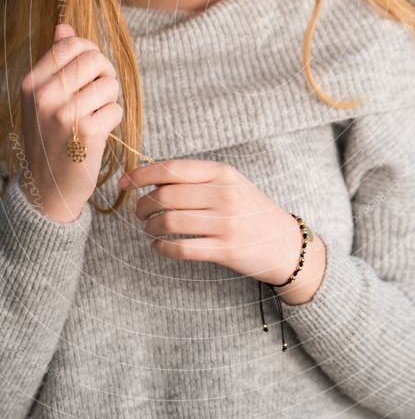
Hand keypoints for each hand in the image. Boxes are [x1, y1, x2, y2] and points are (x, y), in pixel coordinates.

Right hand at [19, 23, 123, 222]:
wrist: (49, 186)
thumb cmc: (52, 136)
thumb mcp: (44, 97)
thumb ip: (55, 60)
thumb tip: (65, 27)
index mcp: (32, 83)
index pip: (72, 44)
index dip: (90, 54)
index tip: (90, 73)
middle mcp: (44, 96)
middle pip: (95, 59)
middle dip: (105, 74)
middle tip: (99, 94)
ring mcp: (63, 114)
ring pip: (109, 84)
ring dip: (110, 99)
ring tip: (95, 115)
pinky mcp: (85, 133)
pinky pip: (116, 109)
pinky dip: (113, 119)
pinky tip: (99, 132)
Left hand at [122, 159, 303, 284]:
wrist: (285, 242)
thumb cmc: (250, 210)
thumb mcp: (230, 183)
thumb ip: (196, 178)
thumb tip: (150, 176)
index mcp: (222, 172)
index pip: (172, 169)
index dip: (142, 174)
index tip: (125, 182)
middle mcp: (224, 194)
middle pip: (165, 196)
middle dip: (142, 205)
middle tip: (139, 212)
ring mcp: (226, 222)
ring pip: (169, 222)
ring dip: (150, 227)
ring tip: (149, 229)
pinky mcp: (225, 249)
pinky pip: (181, 248)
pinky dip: (162, 248)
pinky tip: (159, 246)